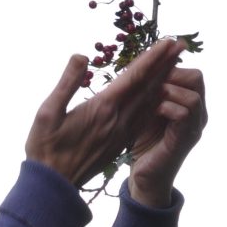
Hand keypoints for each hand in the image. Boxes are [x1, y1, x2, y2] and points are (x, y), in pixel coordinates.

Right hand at [25, 38, 185, 188]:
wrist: (54, 184)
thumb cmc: (44, 148)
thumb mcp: (47, 113)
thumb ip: (66, 83)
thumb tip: (81, 56)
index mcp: (102, 108)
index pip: (134, 77)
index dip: (152, 58)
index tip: (168, 41)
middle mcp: (118, 119)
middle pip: (148, 87)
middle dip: (165, 64)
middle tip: (182, 46)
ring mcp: (122, 132)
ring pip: (149, 102)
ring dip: (163, 82)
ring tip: (175, 65)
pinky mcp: (120, 142)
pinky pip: (143, 117)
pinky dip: (155, 101)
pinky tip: (158, 97)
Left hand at [127, 64, 206, 206]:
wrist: (144, 176)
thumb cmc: (141, 143)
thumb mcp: (144, 111)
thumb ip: (149, 92)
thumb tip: (141, 65)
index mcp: (188, 103)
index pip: (190, 73)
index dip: (170, 66)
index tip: (147, 71)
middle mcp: (198, 112)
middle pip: (196, 77)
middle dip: (170, 75)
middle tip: (149, 84)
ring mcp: (194, 126)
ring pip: (192, 94)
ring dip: (167, 91)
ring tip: (149, 99)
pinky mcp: (185, 139)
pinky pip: (185, 113)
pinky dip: (167, 107)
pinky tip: (153, 111)